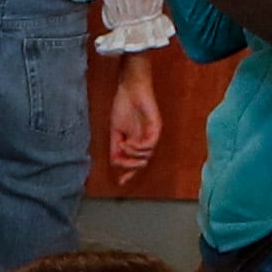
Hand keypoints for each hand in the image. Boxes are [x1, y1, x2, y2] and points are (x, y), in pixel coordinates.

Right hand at [103, 59, 164, 179]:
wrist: (130, 89)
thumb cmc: (122, 106)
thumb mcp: (115, 131)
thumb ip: (115, 148)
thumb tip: (115, 164)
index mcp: (136, 142)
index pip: (135, 163)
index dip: (129, 173)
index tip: (121, 182)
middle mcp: (146, 141)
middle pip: (142, 163)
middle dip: (130, 167)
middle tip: (120, 164)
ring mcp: (152, 135)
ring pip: (146, 156)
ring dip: (132, 155)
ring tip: (122, 145)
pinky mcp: (156, 128)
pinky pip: (150, 145)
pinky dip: (137, 148)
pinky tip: (128, 143)